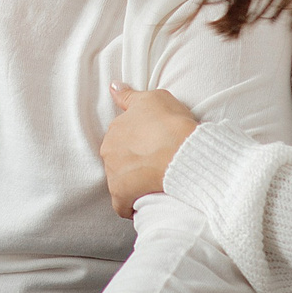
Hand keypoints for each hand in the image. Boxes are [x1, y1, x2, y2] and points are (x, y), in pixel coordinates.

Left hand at [102, 85, 200, 217]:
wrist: (182, 152)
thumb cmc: (172, 123)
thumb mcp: (152, 98)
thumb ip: (129, 95)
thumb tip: (113, 86)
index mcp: (115, 129)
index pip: (122, 137)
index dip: (139, 143)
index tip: (154, 147)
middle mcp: (109, 151)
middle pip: (118, 159)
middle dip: (133, 163)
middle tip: (155, 164)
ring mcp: (113, 174)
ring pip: (120, 181)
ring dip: (133, 183)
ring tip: (154, 184)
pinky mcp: (121, 196)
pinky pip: (122, 205)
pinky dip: (131, 206)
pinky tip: (145, 203)